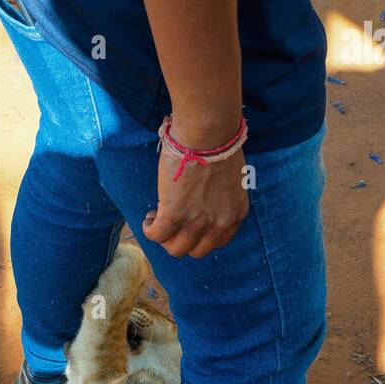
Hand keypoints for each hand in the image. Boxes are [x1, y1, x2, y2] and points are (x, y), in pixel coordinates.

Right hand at [143, 115, 249, 259]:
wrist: (208, 132)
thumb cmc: (219, 143)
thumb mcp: (231, 179)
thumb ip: (221, 197)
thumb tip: (201, 199)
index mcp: (235, 214)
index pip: (218, 242)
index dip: (200, 236)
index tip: (190, 224)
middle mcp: (219, 223)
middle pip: (196, 251)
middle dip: (182, 240)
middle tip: (172, 224)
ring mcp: (197, 222)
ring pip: (176, 249)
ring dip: (165, 237)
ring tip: (157, 219)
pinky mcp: (174, 215)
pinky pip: (157, 235)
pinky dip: (150, 230)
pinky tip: (149, 219)